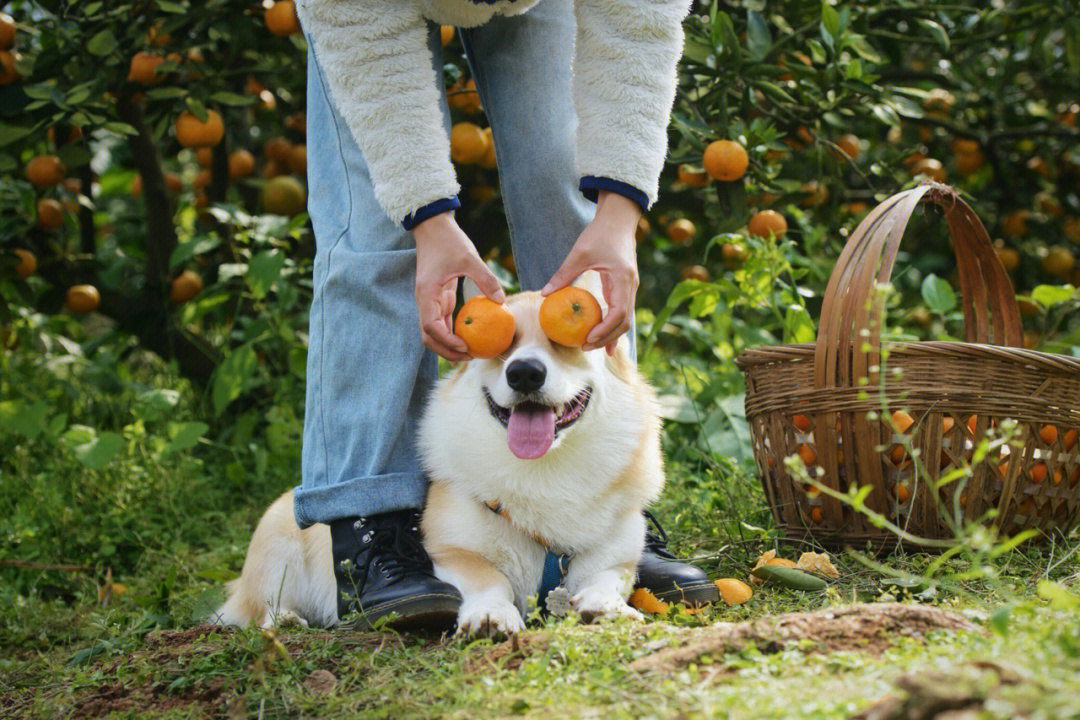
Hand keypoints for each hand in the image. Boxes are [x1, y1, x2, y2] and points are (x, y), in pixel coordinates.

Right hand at [413, 212, 504, 360]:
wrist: (433, 227)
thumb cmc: (448, 240)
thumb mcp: (469, 257)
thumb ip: (485, 278)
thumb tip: (502, 300)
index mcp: (427, 293)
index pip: (430, 326)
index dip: (446, 341)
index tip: (465, 348)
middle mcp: (424, 301)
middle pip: (428, 336)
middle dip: (446, 350)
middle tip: (469, 357)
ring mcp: (429, 301)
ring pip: (433, 332)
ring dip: (448, 345)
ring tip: (470, 353)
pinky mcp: (436, 298)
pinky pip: (441, 322)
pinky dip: (451, 333)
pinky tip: (468, 338)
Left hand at [541, 191, 640, 353]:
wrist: (619, 218)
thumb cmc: (600, 233)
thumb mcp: (579, 253)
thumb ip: (563, 274)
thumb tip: (543, 293)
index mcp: (623, 279)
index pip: (618, 314)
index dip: (604, 330)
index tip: (587, 339)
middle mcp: (630, 286)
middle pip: (625, 322)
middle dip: (607, 338)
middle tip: (585, 348)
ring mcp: (630, 286)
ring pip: (625, 319)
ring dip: (611, 335)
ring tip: (593, 347)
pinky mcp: (625, 286)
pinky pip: (621, 310)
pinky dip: (612, 325)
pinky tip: (600, 335)